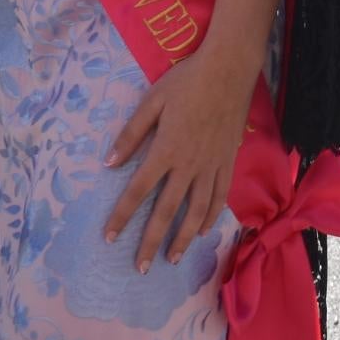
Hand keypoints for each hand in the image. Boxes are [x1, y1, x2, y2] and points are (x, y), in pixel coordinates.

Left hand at [104, 47, 256, 271]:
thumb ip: (131, 134)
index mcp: (165, 150)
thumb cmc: (186, 81)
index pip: (137, 190)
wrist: (229, 70)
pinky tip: (202, 232)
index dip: (122, 216)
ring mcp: (211, 167)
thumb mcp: (152, 101)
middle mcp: (188, 165)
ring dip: (182, 238)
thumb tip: (110, 163)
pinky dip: (210, 218)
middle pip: (167, 211)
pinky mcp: (228, 163)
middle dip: (152, 242)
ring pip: (196, 212)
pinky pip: (219, 197)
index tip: (110, 237)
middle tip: (140, 268)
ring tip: (172, 259)